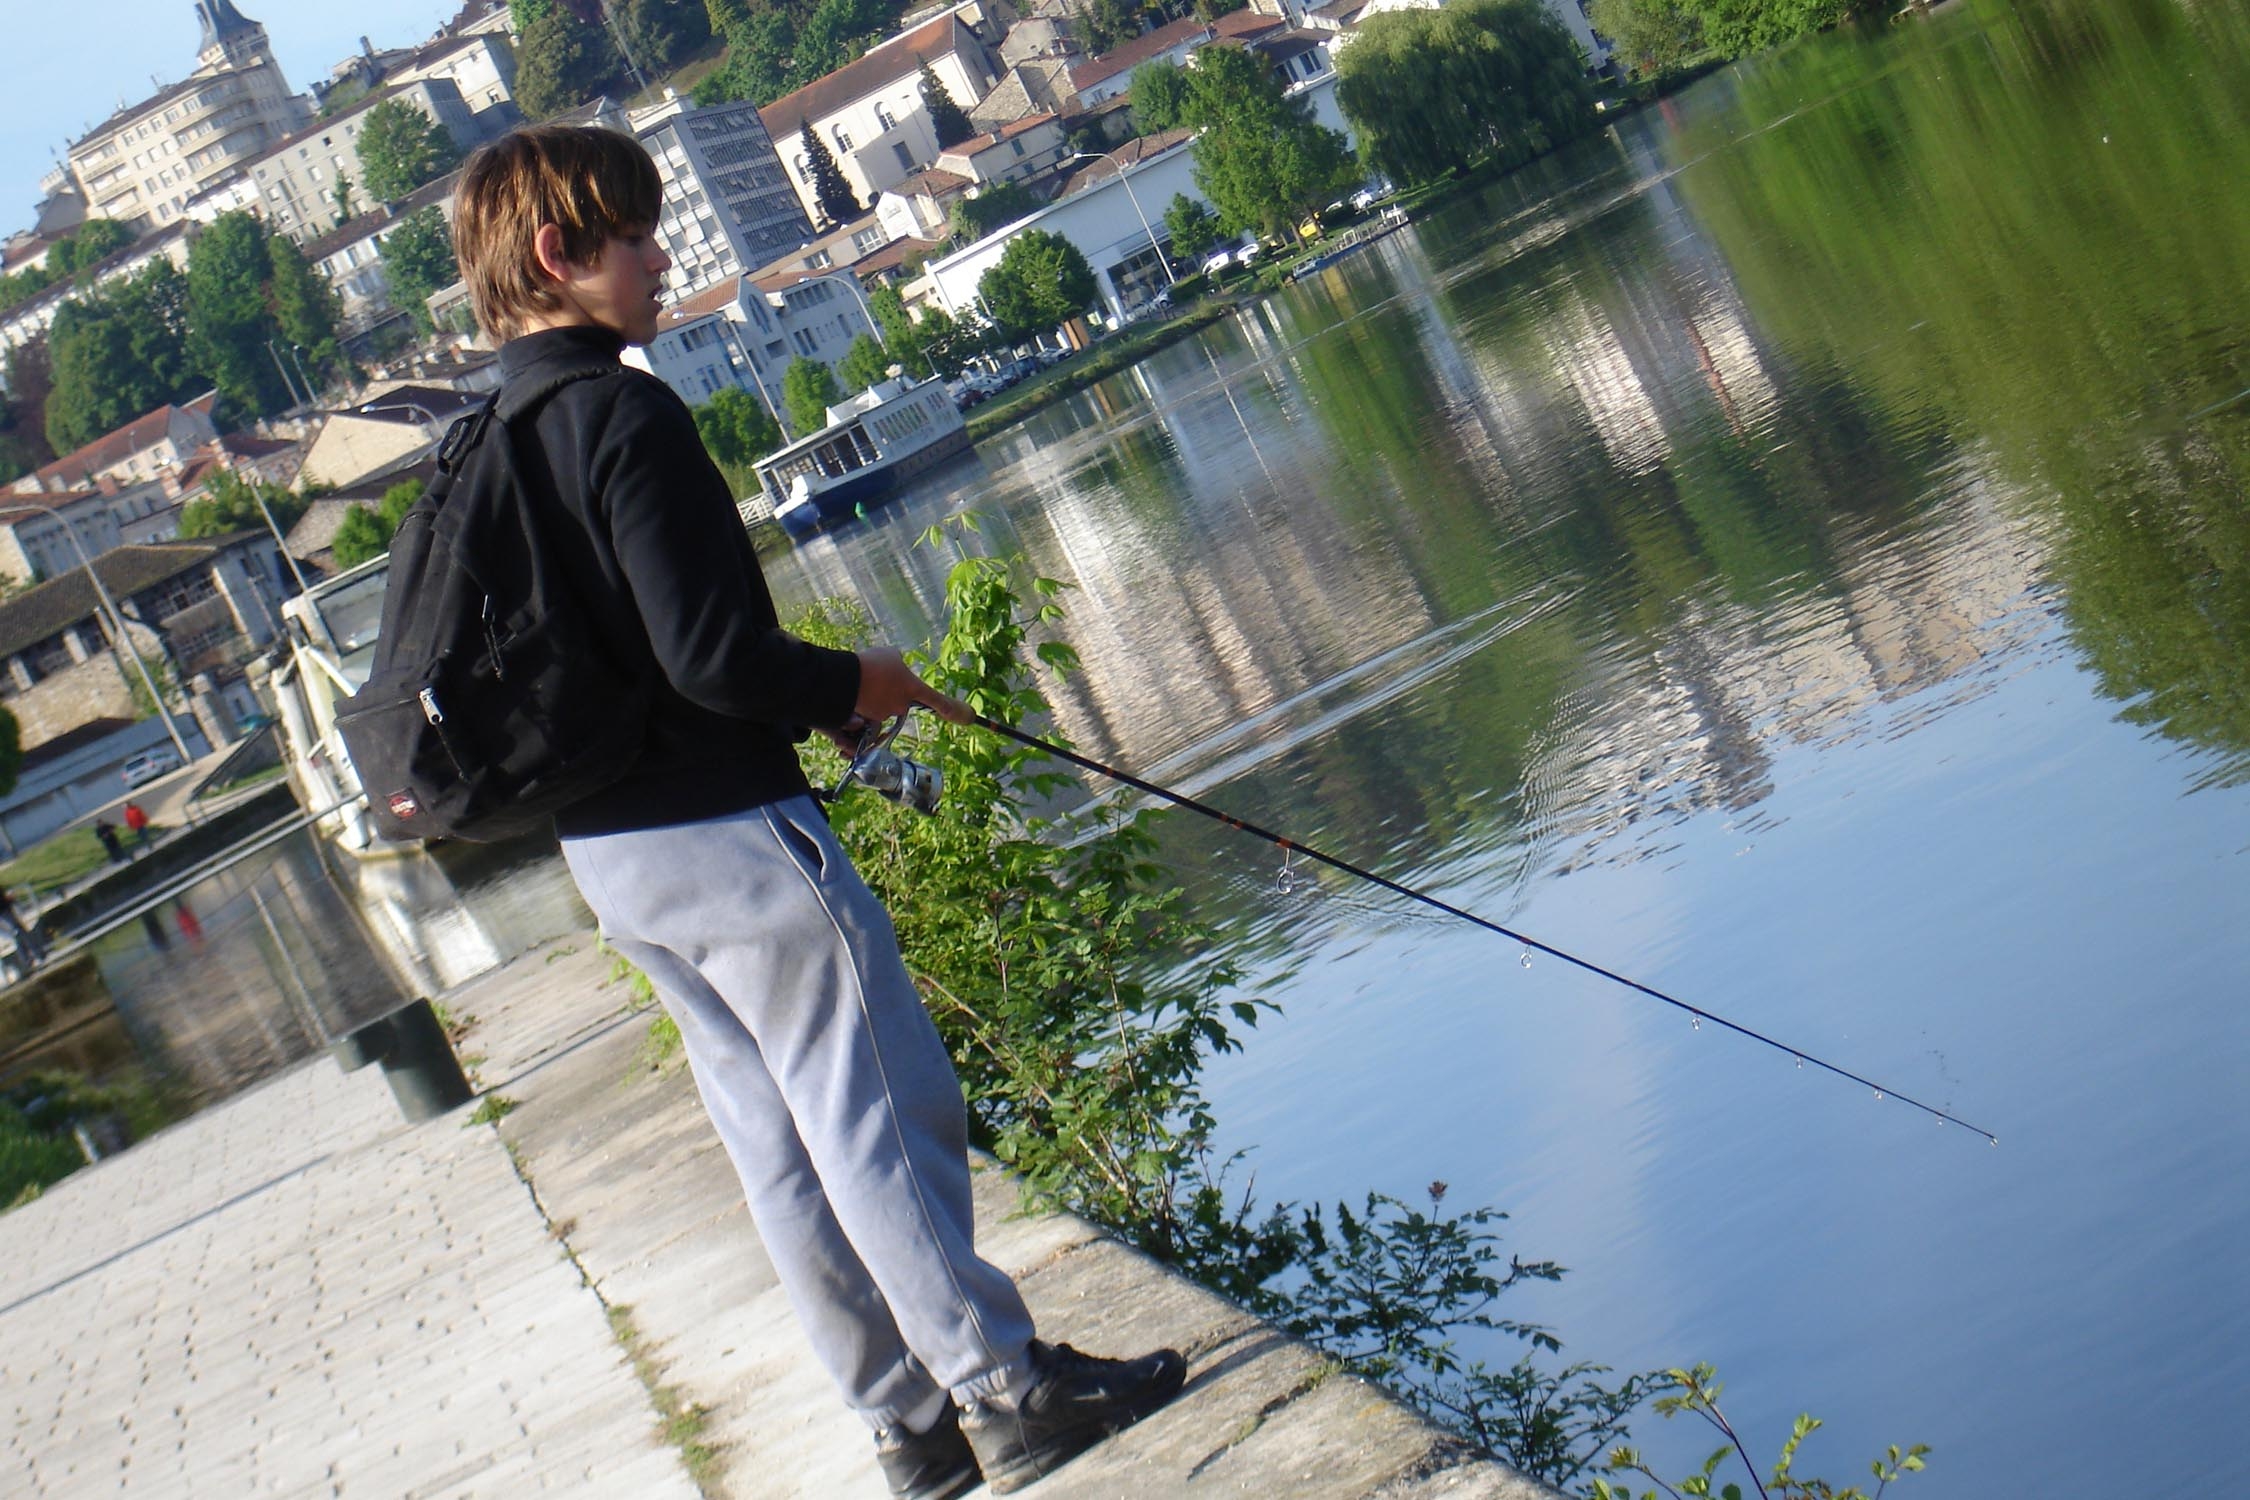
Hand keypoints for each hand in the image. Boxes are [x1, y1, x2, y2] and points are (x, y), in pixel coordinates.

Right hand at [854, 648, 969, 725]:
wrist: (843, 679)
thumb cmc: (871, 663)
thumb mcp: (890, 655)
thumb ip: (899, 662)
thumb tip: (898, 665)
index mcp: (912, 687)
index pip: (936, 700)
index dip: (952, 709)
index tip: (968, 717)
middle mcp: (902, 704)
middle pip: (901, 698)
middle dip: (892, 690)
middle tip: (878, 676)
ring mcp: (886, 713)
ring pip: (884, 703)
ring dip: (877, 693)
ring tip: (864, 679)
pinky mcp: (870, 718)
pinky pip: (871, 708)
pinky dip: (865, 700)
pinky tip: (856, 687)